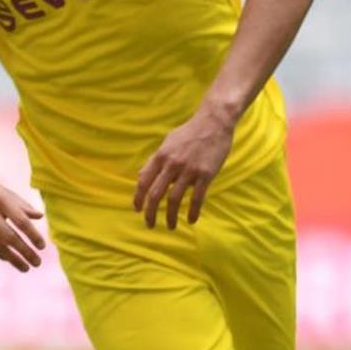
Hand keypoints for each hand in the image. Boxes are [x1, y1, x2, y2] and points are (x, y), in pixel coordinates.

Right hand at [0, 168, 45, 271]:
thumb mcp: (4, 192)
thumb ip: (22, 205)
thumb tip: (40, 216)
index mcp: (0, 198)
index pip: (20, 221)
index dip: (33, 235)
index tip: (42, 247)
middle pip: (9, 237)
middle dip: (25, 252)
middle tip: (37, 263)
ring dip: (13, 259)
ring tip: (25, 267)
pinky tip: (8, 259)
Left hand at [133, 113, 234, 229]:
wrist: (213, 122)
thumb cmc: (189, 133)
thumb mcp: (167, 142)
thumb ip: (155, 159)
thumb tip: (142, 175)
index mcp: (160, 156)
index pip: (143, 181)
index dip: (138, 197)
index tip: (137, 209)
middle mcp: (171, 164)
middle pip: (155, 193)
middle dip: (150, 212)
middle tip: (149, 224)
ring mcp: (188, 170)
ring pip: (174, 199)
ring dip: (170, 216)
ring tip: (170, 226)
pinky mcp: (205, 174)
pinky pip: (196, 198)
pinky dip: (192, 211)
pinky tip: (191, 220)